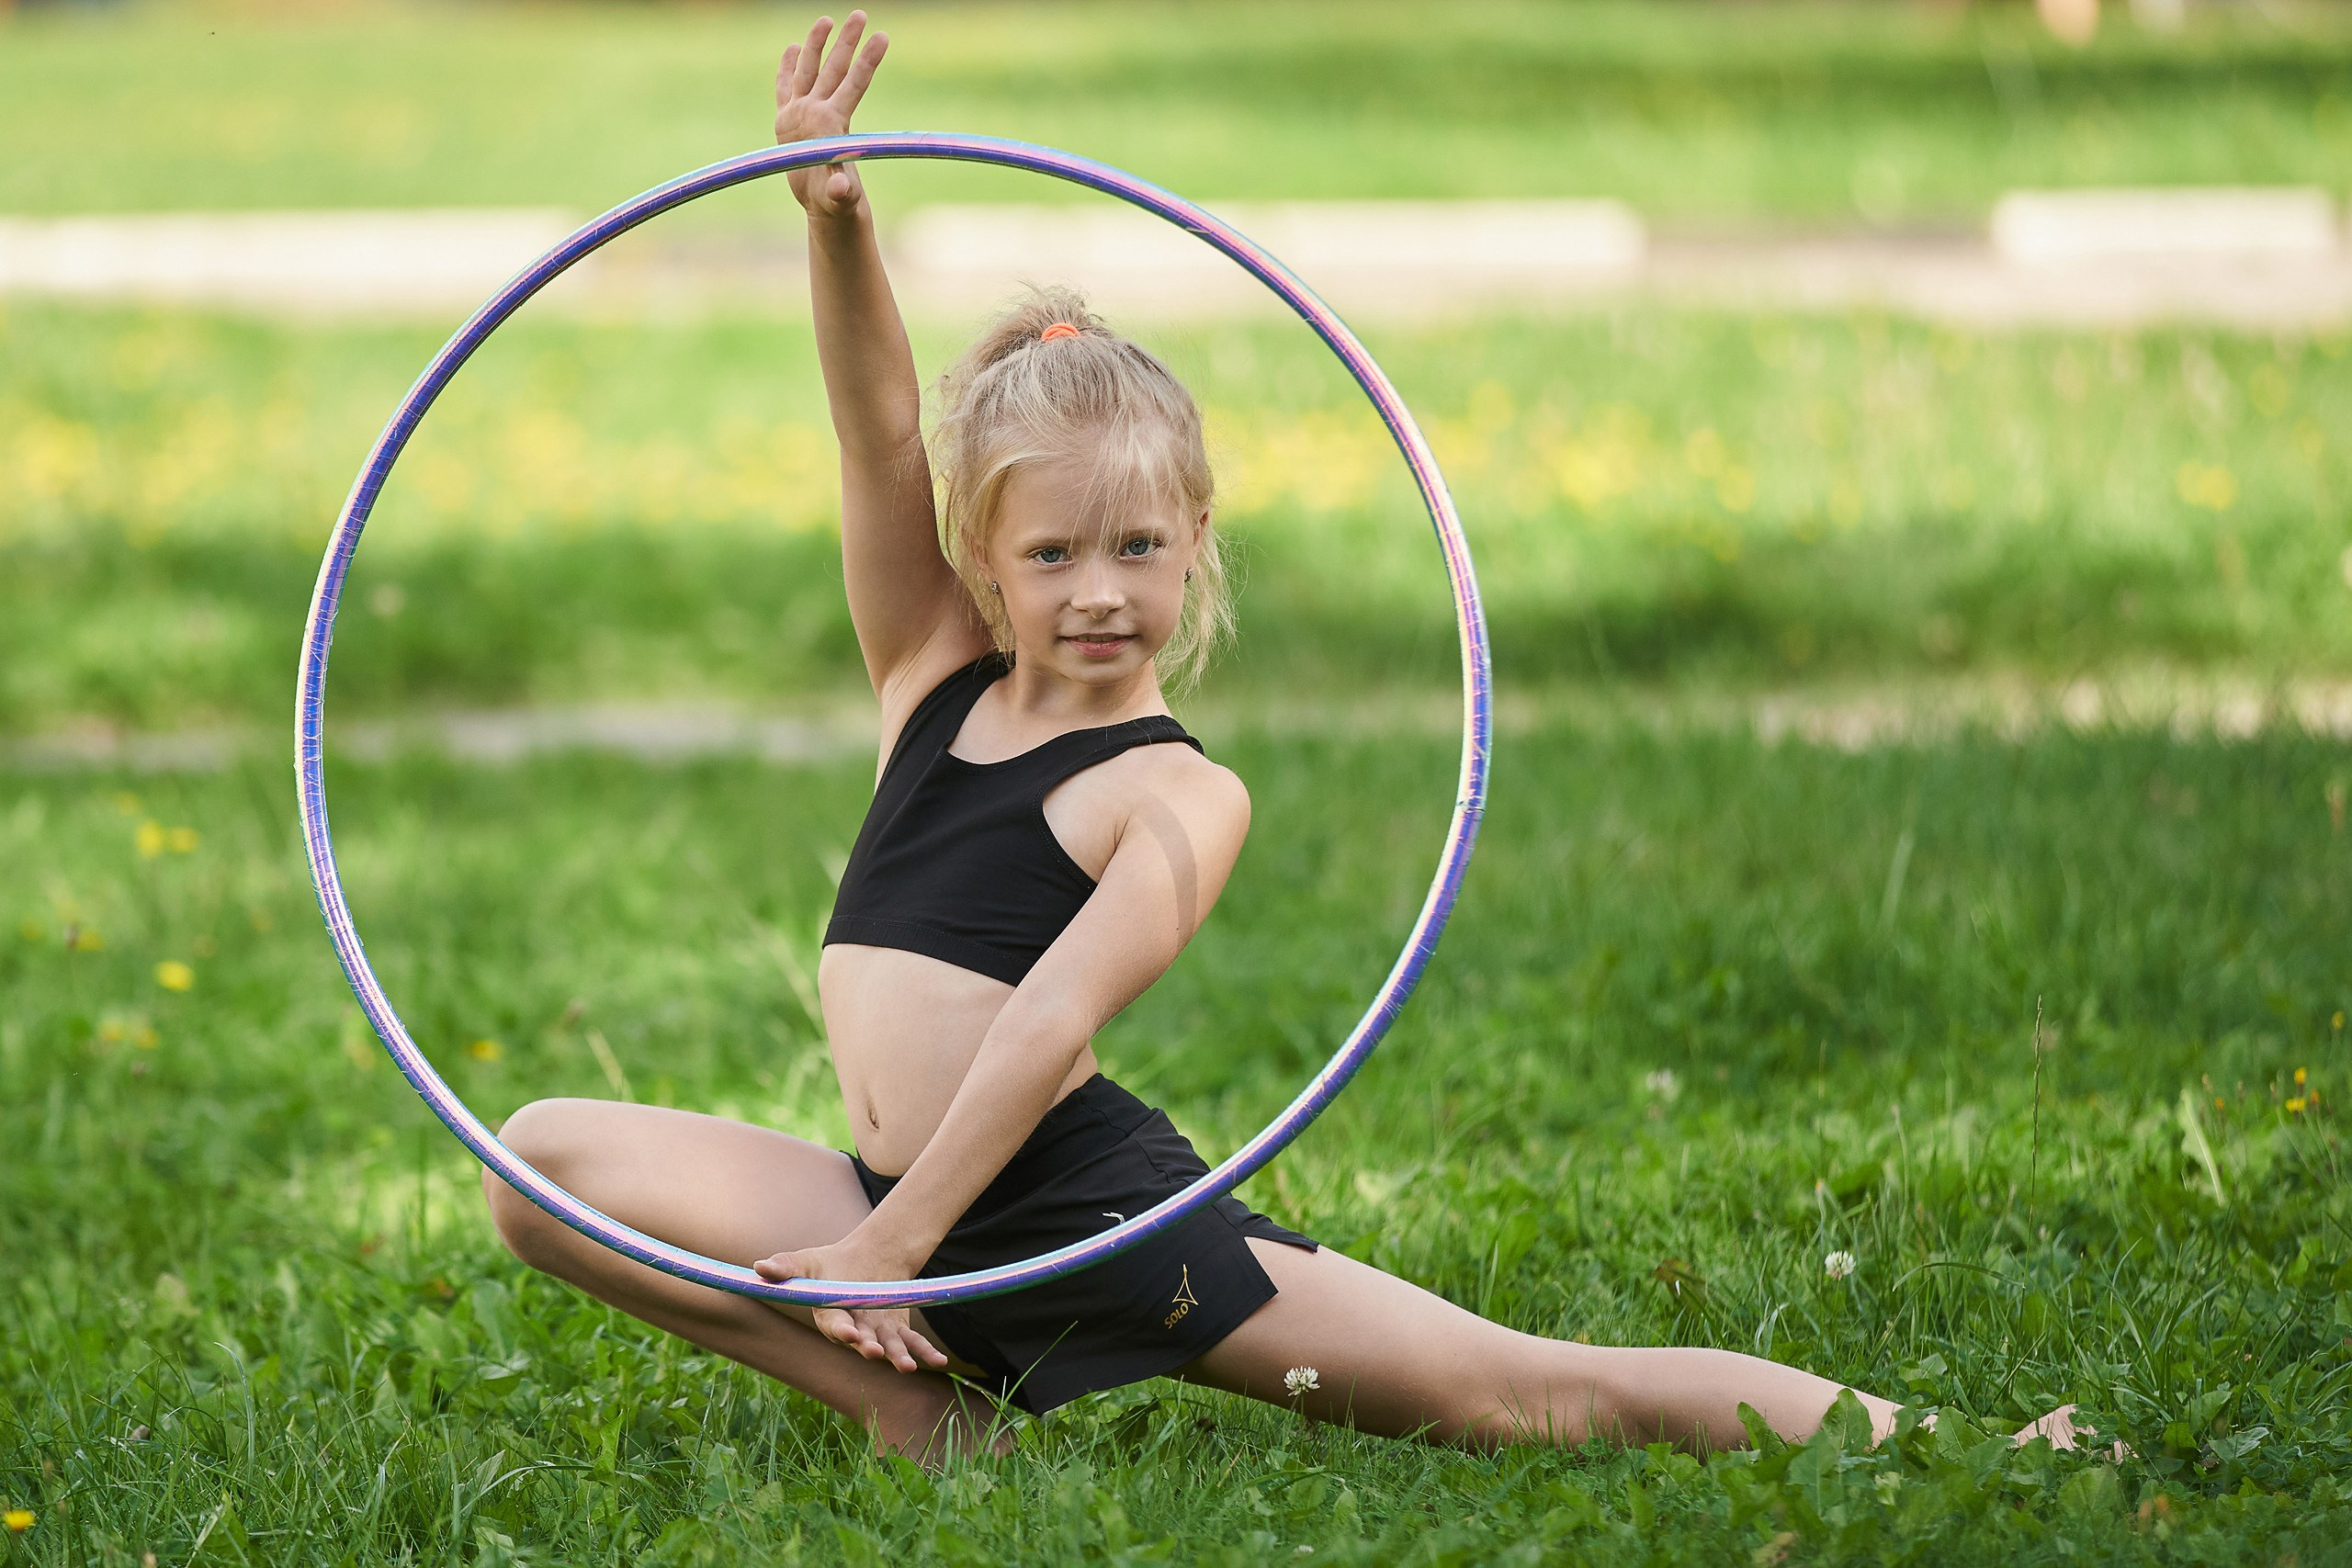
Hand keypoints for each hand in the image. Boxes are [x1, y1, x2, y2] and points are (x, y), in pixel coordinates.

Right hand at [754, 1235, 948, 1373]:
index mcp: (832, 1316)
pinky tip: (940, 1361)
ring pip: (888, 1347)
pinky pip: (914, 1343)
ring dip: (897, 1356)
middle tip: (874, 1352)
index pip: (835, 1325)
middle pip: (862, 1340)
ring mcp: (878, 1332)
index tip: (849, 1333)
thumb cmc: (830, 1264)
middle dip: (868, 1347)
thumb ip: (785, 1267)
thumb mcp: (806, 1261)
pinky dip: (926, 1352)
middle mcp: (855, 1330)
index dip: (841, 1330)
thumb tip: (759, 1267)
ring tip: (906, 1366)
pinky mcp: (899, 1330)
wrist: (865, 1258)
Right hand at [775, 11, 888, 220]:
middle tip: (860, 13)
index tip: (883, 36)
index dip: (868, 60)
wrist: (823, 205)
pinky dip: (786, 69)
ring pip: (810, 71)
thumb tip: (842, 191)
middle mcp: (819, 112)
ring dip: (816, 45)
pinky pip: (784, 88)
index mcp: (834, 123)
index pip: (855, 83)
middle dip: (847, 41)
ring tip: (826, 20)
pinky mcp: (786, 121)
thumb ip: (840, 190)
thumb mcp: (838, 197)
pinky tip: (791, 48)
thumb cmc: (836, 202)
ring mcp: (802, 114)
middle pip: (835, 68)